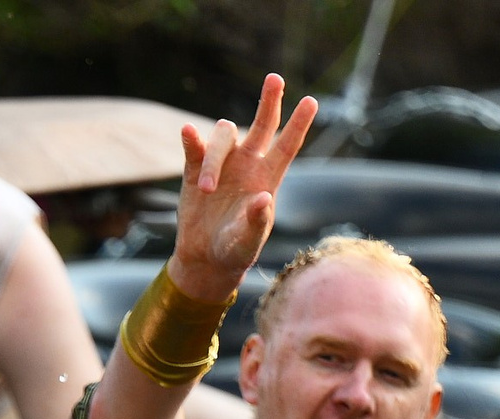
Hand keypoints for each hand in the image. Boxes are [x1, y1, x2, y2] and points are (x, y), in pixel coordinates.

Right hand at [170, 74, 315, 303]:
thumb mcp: (249, 241)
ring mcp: (222, 165)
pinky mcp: (195, 171)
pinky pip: (195, 148)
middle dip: (269, 101)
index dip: (299, 124)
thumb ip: (257, 222)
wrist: (205, 258)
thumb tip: (263, 198)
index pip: (287, 145)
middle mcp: (248, 164)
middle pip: (262, 124)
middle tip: (275, 78)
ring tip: (207, 191)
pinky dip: (191, 139)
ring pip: (224, 136)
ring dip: (215, 158)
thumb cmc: (235, 250)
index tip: (312, 101)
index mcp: (268, 177)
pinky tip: (188, 133)